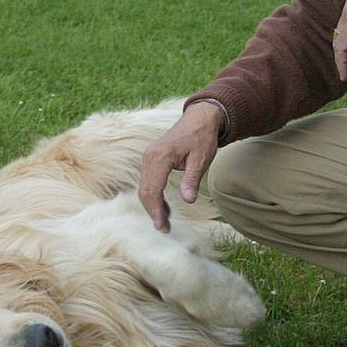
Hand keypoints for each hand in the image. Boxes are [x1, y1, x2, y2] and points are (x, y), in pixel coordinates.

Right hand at [138, 102, 223, 232]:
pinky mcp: (152, 159)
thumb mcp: (201, 159)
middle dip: (153, 212)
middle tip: (164, 229)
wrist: (199, 118)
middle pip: (145, 191)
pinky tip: (165, 208)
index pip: (153, 190)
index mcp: (160, 157)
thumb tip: (188, 200)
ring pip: (145, 187)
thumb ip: (192, 179)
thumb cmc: (201, 136)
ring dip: (153, 206)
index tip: (163, 226)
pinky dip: (154, 196)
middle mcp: (150, 157)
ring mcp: (149, 157)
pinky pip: (149, 181)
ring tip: (165, 222)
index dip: (156, 210)